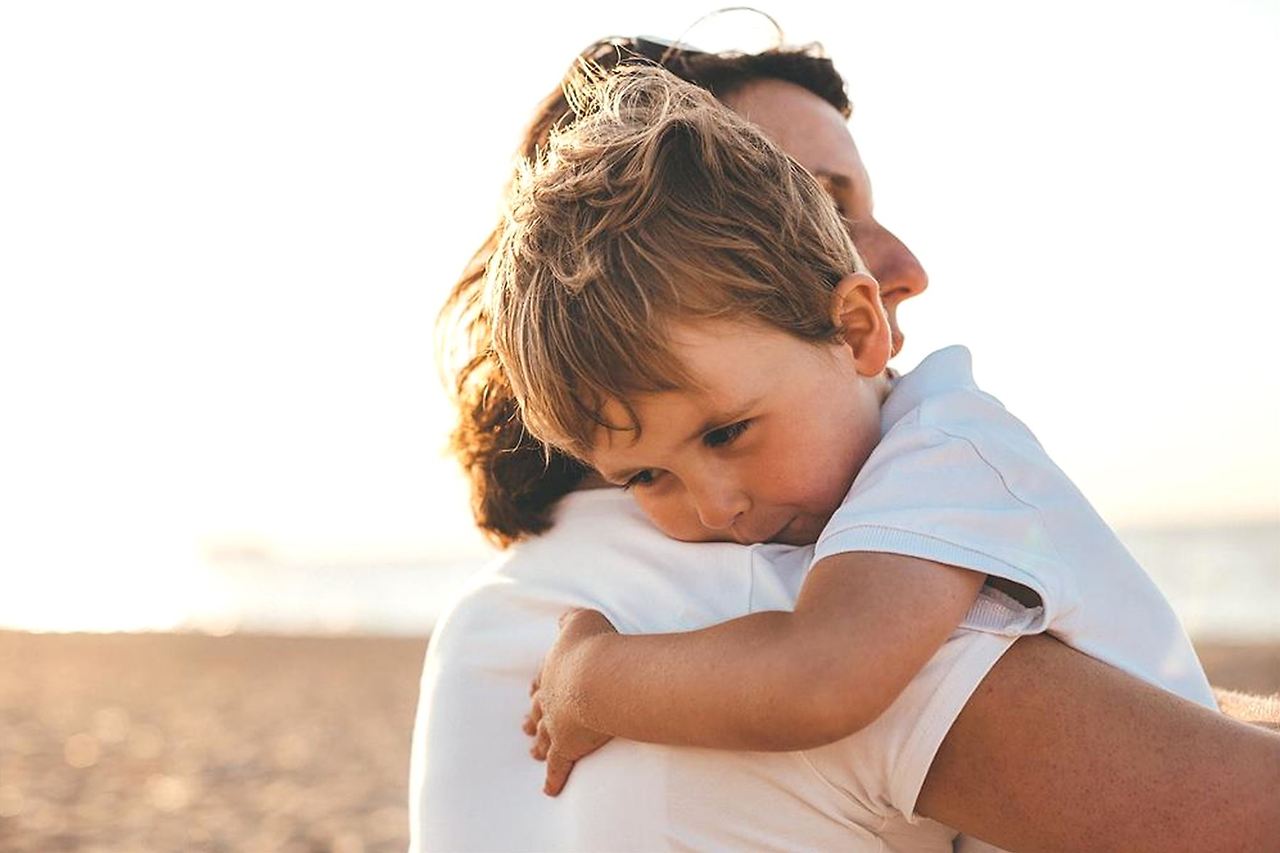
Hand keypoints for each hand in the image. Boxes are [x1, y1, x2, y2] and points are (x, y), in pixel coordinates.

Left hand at [522, 608, 617, 795]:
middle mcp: (550, 699)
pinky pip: (557, 767)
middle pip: (537, 710)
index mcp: (553, 671)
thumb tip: (563, 618)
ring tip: (532, 752)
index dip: (539, 686)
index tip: (533, 691)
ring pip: (543, 738)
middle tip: (525, 725)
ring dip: (538, 744)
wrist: (598, 676)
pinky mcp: (567, 747)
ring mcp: (556, 725)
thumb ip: (571, 620)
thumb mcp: (582, 620)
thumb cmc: (594, 646)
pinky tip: (549, 790)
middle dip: (532, 717)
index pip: (542, 680)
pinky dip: (553, 779)